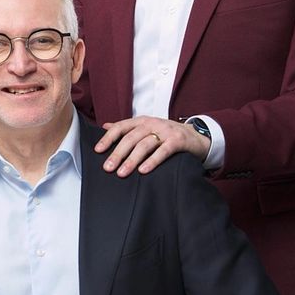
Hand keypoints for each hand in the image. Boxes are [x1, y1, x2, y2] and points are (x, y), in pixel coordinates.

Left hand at [95, 116, 210, 176]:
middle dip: (118, 153)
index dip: (108, 138)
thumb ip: (127, 128)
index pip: (121, 127)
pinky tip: (143, 171)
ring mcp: (166, 131)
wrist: (196, 136)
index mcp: (142, 121)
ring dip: (132, 160)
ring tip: (122, 173)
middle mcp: (152, 123)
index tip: (98, 150)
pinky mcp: (178, 141)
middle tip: (108, 168)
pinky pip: (163, 151)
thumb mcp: (147, 128)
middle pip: (131, 138)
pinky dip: (152, 161)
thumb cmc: (167, 135)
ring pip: (145, 145)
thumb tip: (105, 126)